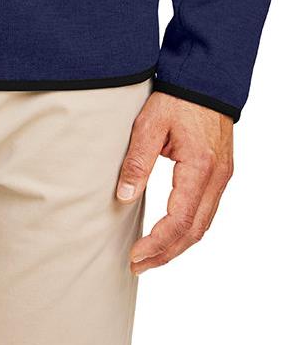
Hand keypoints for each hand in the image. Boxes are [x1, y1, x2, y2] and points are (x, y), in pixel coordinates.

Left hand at [116, 90, 233, 272]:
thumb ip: (137, 160)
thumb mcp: (149, 124)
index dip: (157, 243)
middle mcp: (216, 178)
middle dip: (166, 253)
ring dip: (178, 245)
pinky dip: (188, 229)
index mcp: (199, 167)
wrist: (205, 79)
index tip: (135, 255)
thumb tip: (124, 197)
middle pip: (194, 231)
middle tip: (138, 265)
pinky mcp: (221, 173)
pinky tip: (170, 233)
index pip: (179, 220)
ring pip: (203, 225)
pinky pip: (207, 212)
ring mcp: (222, 177)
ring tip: (150, 257)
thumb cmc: (177, 98)